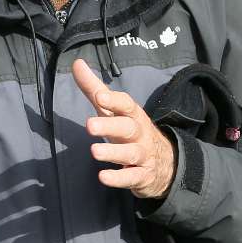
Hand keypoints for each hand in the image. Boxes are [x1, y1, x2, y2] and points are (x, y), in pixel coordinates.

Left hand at [71, 58, 175, 198]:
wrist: (164, 163)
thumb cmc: (130, 131)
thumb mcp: (113, 110)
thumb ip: (94, 88)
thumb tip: (77, 63)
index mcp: (133, 115)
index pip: (126, 104)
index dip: (114, 100)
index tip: (99, 95)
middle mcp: (140, 134)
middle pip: (128, 127)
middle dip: (110, 126)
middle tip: (89, 125)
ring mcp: (143, 155)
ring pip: (130, 153)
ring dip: (113, 152)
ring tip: (94, 152)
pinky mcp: (142, 176)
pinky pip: (132, 177)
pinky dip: (119, 178)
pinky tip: (103, 177)